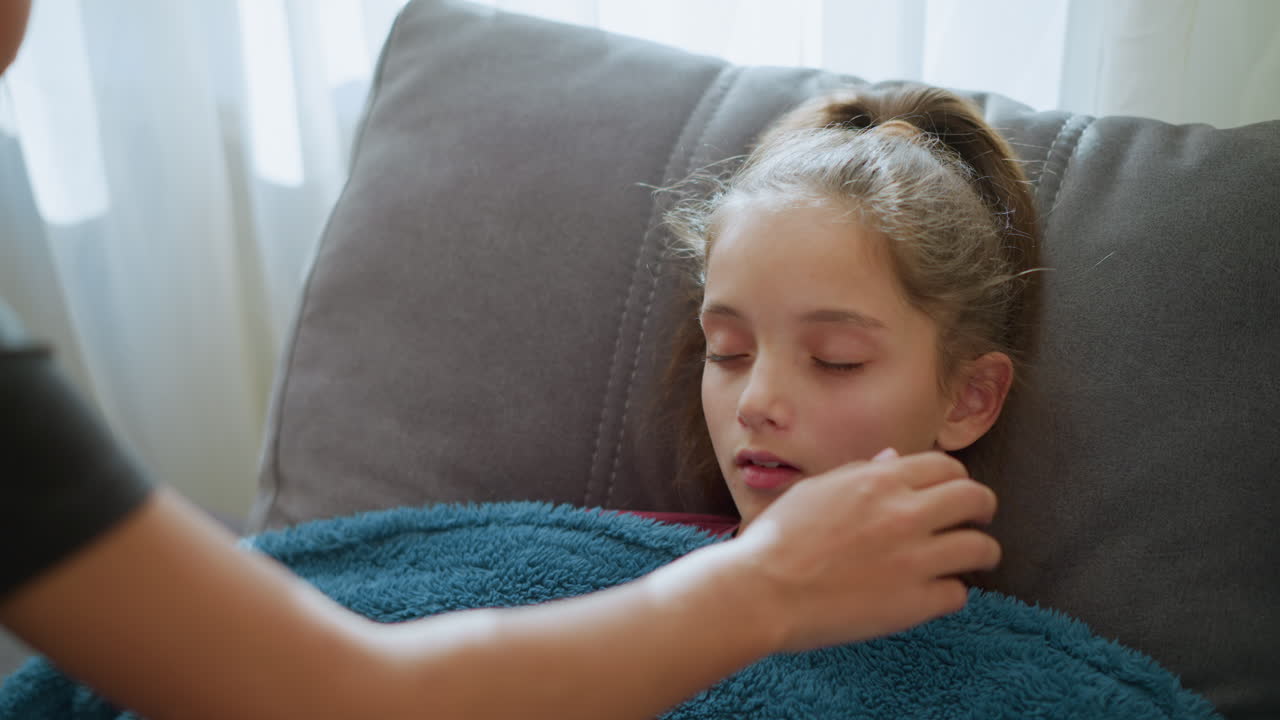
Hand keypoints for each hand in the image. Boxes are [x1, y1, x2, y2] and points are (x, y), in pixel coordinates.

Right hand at [728, 449, 999, 652]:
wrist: (761, 589)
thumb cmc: (777, 539)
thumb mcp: (815, 490)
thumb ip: (860, 472)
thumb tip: (893, 459)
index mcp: (879, 481)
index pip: (945, 467)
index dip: (956, 479)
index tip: (953, 492)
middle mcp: (904, 514)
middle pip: (975, 499)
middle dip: (983, 507)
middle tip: (977, 519)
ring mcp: (913, 559)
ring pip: (981, 548)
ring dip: (982, 552)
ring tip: (975, 559)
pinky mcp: (913, 603)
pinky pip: (957, 594)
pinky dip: (950, 593)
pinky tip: (935, 594)